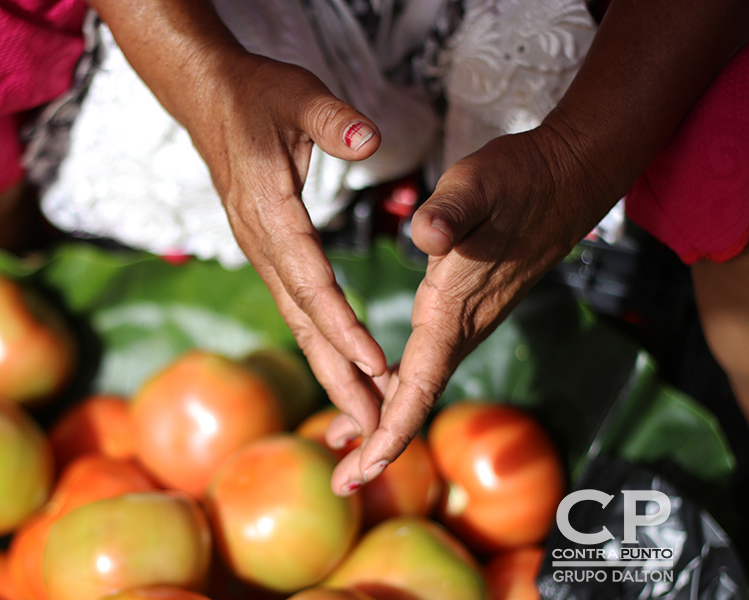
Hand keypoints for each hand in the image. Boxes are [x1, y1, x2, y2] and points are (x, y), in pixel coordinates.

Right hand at [187, 52, 394, 440]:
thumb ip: (333, 120)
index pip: (309, 278)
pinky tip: (342, 367)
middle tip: (374, 424)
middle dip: (337, 374)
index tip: (377, 364)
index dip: (342, 323)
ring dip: (330, 369)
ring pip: (297, 321)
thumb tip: (369, 138)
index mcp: (268, 208)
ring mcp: (260, 249)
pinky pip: (295, 306)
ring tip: (366, 415)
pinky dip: (321, 342)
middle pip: (301, 319)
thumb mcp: (299, 95)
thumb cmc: (256, 94)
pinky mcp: (267, 250)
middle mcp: (260, 240)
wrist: (208, 97)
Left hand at [329, 121, 618, 494]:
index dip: (392, 429)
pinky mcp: (463, 309)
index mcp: (452, 309)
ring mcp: (463, 322)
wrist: (565, 179)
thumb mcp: (476, 186)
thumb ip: (451, 213)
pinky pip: (424, 362)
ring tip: (342, 448)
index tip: (363, 466)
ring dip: (381, 421)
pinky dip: (394, 388)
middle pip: (414, 401)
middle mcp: (459, 328)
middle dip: (378, 445)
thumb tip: (424, 234)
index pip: (420, 384)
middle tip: (340, 483)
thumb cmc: (518, 180)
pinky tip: (372, 391)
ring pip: (417, 385)